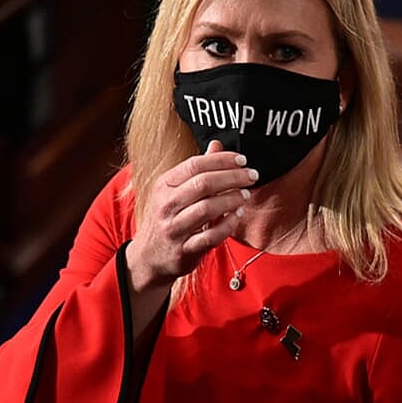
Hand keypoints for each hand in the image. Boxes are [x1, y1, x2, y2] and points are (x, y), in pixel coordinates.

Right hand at [126, 140, 255, 290]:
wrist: (149, 257)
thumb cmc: (169, 217)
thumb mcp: (175, 190)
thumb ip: (197, 169)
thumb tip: (217, 145)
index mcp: (164, 185)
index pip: (195, 165)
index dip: (222, 160)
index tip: (243, 160)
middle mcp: (166, 205)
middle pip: (203, 184)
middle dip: (233, 177)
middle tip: (252, 176)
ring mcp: (174, 228)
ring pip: (207, 209)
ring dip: (232, 200)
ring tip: (246, 195)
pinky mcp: (184, 249)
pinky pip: (210, 236)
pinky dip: (228, 224)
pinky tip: (238, 215)